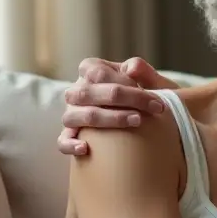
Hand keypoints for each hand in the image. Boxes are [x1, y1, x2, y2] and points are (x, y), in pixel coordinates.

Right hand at [57, 57, 177, 155]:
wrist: (150, 120)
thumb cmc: (149, 98)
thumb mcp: (152, 82)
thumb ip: (144, 72)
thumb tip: (131, 69)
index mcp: (91, 70)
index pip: (98, 73)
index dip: (126, 83)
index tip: (154, 96)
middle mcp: (78, 91)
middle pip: (87, 93)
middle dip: (122, 99)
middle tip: (154, 109)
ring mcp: (72, 113)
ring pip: (74, 116)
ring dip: (105, 119)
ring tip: (136, 122)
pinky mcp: (72, 135)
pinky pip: (62, 141)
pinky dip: (70, 145)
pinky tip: (85, 148)